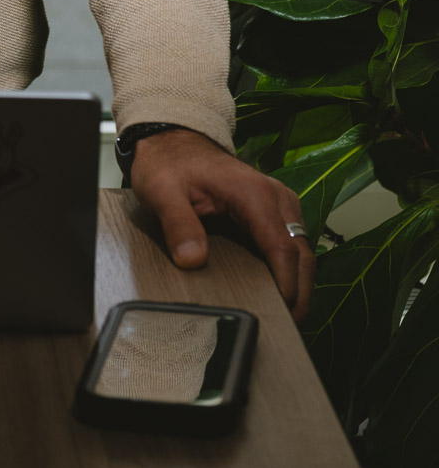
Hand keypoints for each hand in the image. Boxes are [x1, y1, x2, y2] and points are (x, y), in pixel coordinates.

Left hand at [129, 126, 315, 324]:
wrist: (174, 142)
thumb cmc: (170, 164)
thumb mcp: (162, 192)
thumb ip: (178, 224)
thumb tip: (193, 260)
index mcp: (254, 194)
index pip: (282, 247)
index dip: (287, 284)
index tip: (281, 312)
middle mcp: (275, 197)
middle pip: (302, 253)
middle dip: (301, 292)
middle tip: (289, 326)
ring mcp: (279, 203)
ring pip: (303, 250)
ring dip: (300, 282)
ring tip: (286, 315)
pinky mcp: (275, 210)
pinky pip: (293, 243)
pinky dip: (293, 269)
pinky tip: (280, 291)